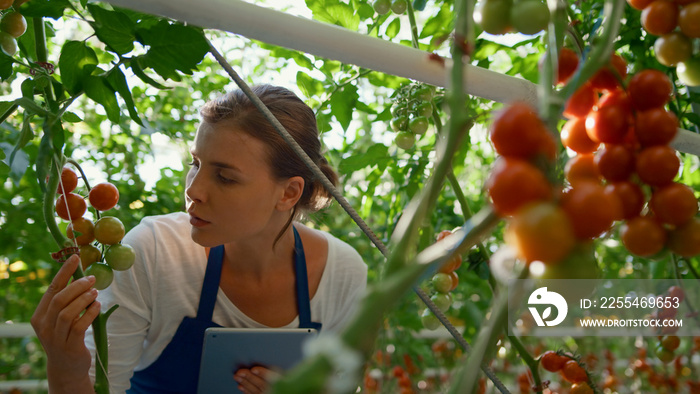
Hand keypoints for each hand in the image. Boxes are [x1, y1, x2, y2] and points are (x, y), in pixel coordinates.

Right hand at [31, 254, 100, 392]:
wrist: (67, 367)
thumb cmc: (66, 336)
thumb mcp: (61, 318)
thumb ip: (67, 301)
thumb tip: (82, 275)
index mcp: (40, 316)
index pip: (52, 289)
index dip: (64, 272)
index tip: (75, 257)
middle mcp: (44, 326)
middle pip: (59, 299)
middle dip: (77, 285)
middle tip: (92, 278)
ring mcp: (55, 338)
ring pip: (67, 312)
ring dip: (84, 299)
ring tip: (95, 292)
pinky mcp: (70, 346)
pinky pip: (79, 326)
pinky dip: (90, 313)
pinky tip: (97, 306)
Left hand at [233, 366, 279, 393]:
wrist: (280, 389)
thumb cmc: (281, 378)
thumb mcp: (282, 373)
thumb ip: (275, 369)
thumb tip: (267, 360)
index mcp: (281, 380)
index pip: (273, 378)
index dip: (263, 373)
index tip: (254, 369)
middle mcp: (274, 390)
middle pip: (261, 384)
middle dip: (249, 377)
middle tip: (239, 372)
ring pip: (255, 390)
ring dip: (245, 383)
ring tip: (236, 376)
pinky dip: (246, 391)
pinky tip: (240, 386)